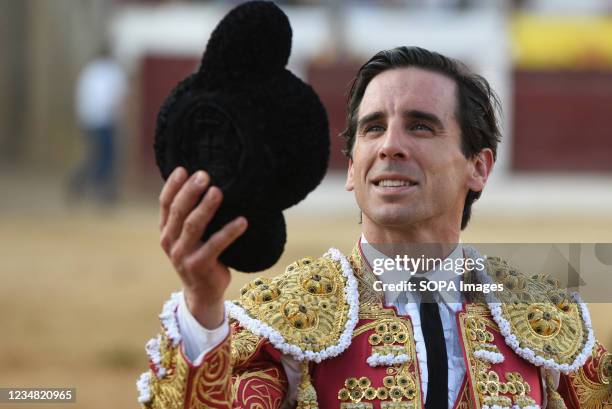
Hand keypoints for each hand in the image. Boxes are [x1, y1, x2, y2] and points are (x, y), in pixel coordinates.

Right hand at [159, 167, 247, 328]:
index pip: (165, 204)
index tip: (183, 168)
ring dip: (206, 207)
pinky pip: (216, 245)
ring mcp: (183, 255)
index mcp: (166, 231)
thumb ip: (191, 216)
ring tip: (218, 191)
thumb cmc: (201, 256)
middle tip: (204, 175)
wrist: (203, 293)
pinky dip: (229, 232)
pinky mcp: (200, 266)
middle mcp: (170, 242)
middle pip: (178, 211)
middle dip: (190, 191)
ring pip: (193, 226)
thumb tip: (209, 184)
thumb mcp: (189, 237)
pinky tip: (243, 221)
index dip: (173, 186)